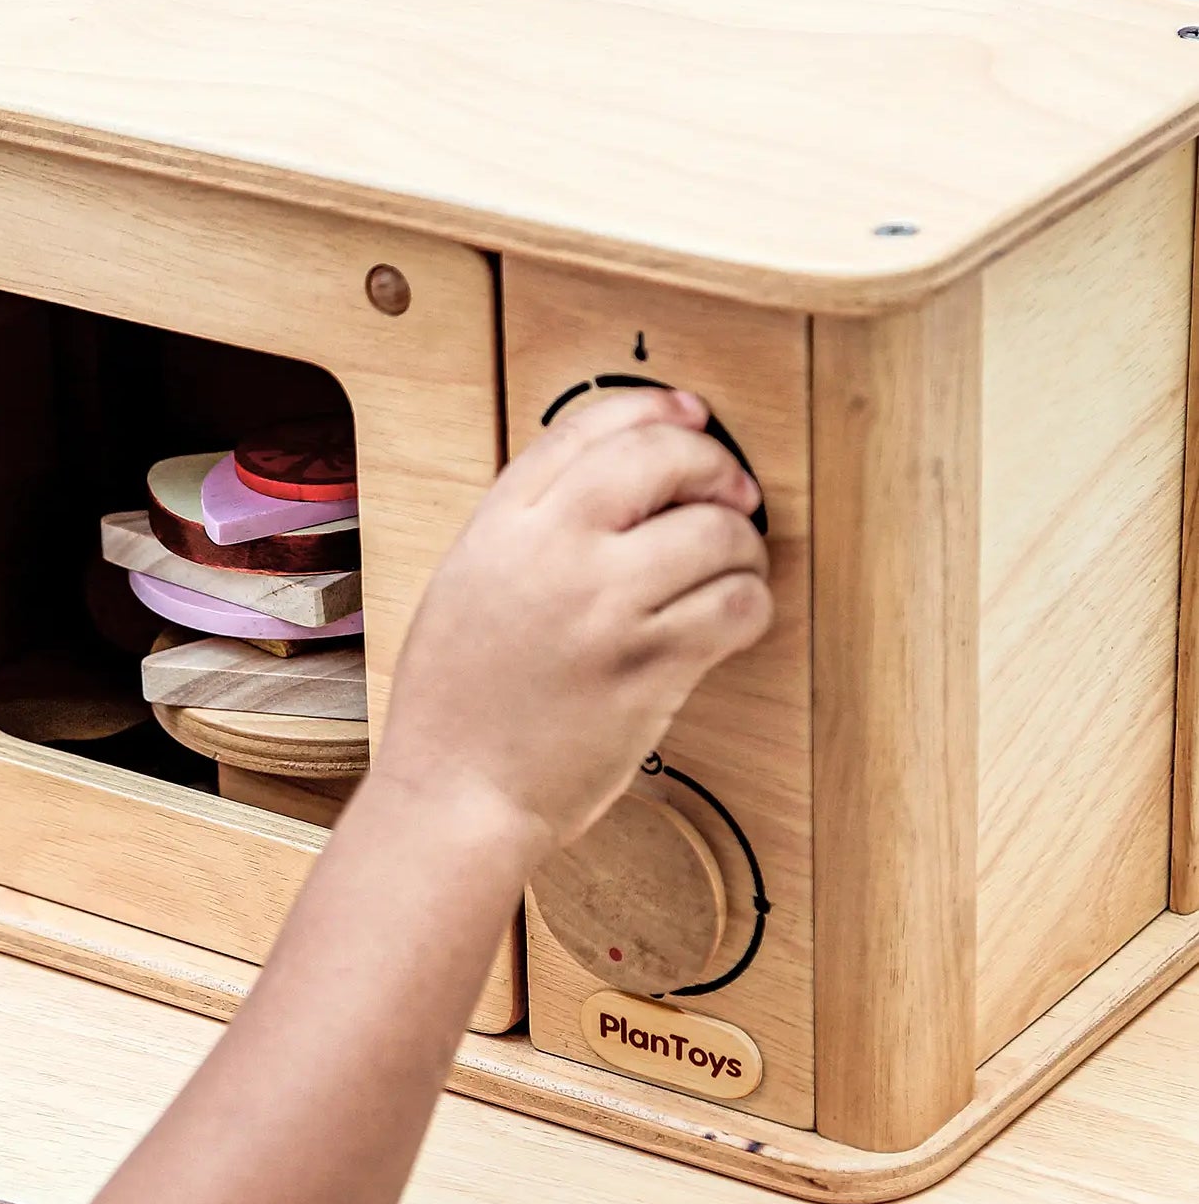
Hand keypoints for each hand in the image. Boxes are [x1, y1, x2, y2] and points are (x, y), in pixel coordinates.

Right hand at [376, 387, 769, 854]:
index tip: (690, 419)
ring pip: (716, 530)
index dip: (656, 408)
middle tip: (731, 490)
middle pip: (663, 457)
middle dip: (714, 464)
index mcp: (499, 528)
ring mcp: (604, 609)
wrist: (456, 796)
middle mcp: (552, 554)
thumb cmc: (454, 709)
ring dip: (742, 544)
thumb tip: (613, 481)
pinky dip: (750, 604)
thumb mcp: (464, 586)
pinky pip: (735, 605)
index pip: (591, 425)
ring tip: (732, 566)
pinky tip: (732, 618)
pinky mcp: (649, 667)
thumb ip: (527, 527)